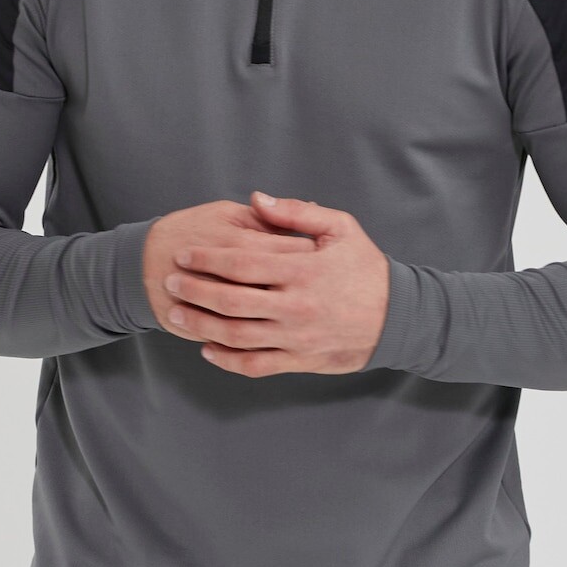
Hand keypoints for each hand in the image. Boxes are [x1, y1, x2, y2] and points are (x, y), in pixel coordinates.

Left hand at [161, 192, 389, 376]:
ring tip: (177, 313)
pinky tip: (207, 349)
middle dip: (194, 290)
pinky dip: (226, 360)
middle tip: (169, 281)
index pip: (242, 263)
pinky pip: (255, 365)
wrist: (398, 318)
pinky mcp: (300, 360)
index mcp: (303, 269)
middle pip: (231, 300)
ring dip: (201, 324)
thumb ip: (297, 213)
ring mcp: (296, 337)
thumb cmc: (366, 269)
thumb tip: (257, 200)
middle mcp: (295, 306)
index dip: (207, 258)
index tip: (184, 254)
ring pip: (237, 335)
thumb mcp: (341, 229)